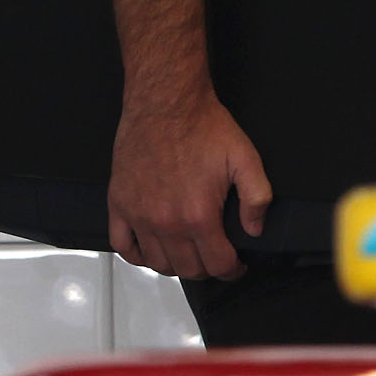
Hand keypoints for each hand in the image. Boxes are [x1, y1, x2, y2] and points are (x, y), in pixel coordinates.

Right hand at [108, 90, 271, 279]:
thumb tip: (254, 230)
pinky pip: (122, 246)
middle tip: (216, 259)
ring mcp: (138, 216)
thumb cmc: (206, 129)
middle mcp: (166, 222)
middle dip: (207, 269)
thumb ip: (257, 199)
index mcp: (199, 215)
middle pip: (187, 269)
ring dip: (175, 266)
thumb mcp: (247, 160)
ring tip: (189, 255)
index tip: (237, 266)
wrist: (166, 105)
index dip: (232, 270)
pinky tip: (152, 251)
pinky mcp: (118, 205)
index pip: (217, 264)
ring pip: (156, 263)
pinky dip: (137, 256)